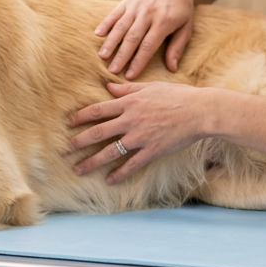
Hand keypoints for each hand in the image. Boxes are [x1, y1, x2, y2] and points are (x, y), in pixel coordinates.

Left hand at [68, 82, 217, 182]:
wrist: (200, 111)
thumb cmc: (177, 95)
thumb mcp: (150, 87)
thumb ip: (127, 88)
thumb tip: (108, 85)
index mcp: (129, 102)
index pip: (98, 110)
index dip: (80, 117)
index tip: (68, 124)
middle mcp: (130, 120)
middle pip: (98, 132)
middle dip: (79, 142)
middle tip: (65, 149)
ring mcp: (140, 137)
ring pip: (110, 151)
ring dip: (92, 162)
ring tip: (78, 170)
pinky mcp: (152, 150)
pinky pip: (131, 164)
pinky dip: (120, 174)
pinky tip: (109, 181)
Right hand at [95, 0, 196, 78]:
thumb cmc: (181, 8)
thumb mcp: (186, 27)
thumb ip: (178, 47)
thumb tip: (172, 68)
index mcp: (164, 22)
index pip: (148, 46)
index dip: (138, 62)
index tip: (130, 76)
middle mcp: (148, 13)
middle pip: (132, 38)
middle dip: (121, 56)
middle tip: (112, 71)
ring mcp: (136, 6)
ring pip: (121, 26)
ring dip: (110, 42)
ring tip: (102, 56)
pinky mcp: (128, 1)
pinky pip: (115, 13)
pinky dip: (105, 23)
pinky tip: (97, 34)